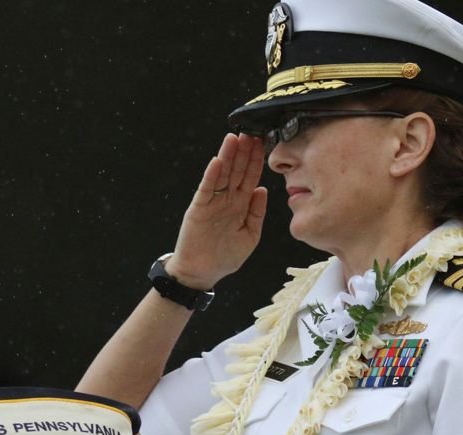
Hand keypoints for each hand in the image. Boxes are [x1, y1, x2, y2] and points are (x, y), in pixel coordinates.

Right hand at [166, 133, 268, 289]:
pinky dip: (211, 176)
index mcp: (241, 205)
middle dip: (243, 152)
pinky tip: (217, 162)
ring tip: (233, 138)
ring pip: (221, 175)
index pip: (250, 178)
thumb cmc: (225, 257)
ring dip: (227, 156)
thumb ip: (256, 214)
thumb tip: (263, 190)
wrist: (202, 273)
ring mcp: (212, 202)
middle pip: (237, 171)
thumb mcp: (249, 236)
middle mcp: (227, 199)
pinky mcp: (198, 208)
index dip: (256, 161)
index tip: (264, 143)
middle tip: (251, 132)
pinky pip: (206, 189)